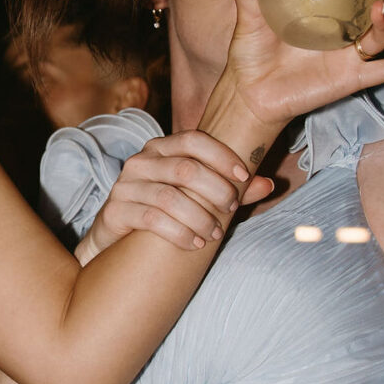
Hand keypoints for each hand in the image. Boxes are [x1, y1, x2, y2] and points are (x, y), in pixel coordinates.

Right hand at [87, 134, 275, 255]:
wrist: (115, 242)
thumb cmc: (162, 214)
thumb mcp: (196, 199)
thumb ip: (229, 190)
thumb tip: (268, 184)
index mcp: (161, 149)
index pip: (193, 139)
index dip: (221, 155)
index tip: (244, 175)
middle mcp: (140, 162)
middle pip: (184, 168)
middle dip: (215, 190)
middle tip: (231, 209)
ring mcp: (125, 186)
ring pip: (169, 197)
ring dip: (199, 218)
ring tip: (215, 234)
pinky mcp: (115, 211)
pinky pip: (151, 219)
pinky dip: (180, 233)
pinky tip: (195, 244)